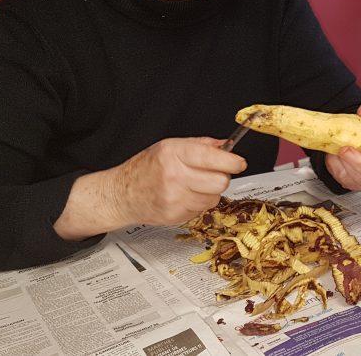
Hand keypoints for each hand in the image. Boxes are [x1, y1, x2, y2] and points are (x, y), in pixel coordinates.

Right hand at [110, 137, 247, 224]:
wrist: (121, 194)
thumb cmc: (145, 168)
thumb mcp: (170, 146)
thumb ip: (201, 145)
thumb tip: (226, 146)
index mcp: (174, 154)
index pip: (214, 159)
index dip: (232, 162)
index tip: (239, 163)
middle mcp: (174, 176)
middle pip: (220, 182)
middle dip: (222, 177)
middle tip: (213, 173)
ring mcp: (174, 199)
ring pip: (214, 197)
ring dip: (210, 191)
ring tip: (193, 185)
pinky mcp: (175, 216)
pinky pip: (201, 209)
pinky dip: (198, 203)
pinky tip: (184, 196)